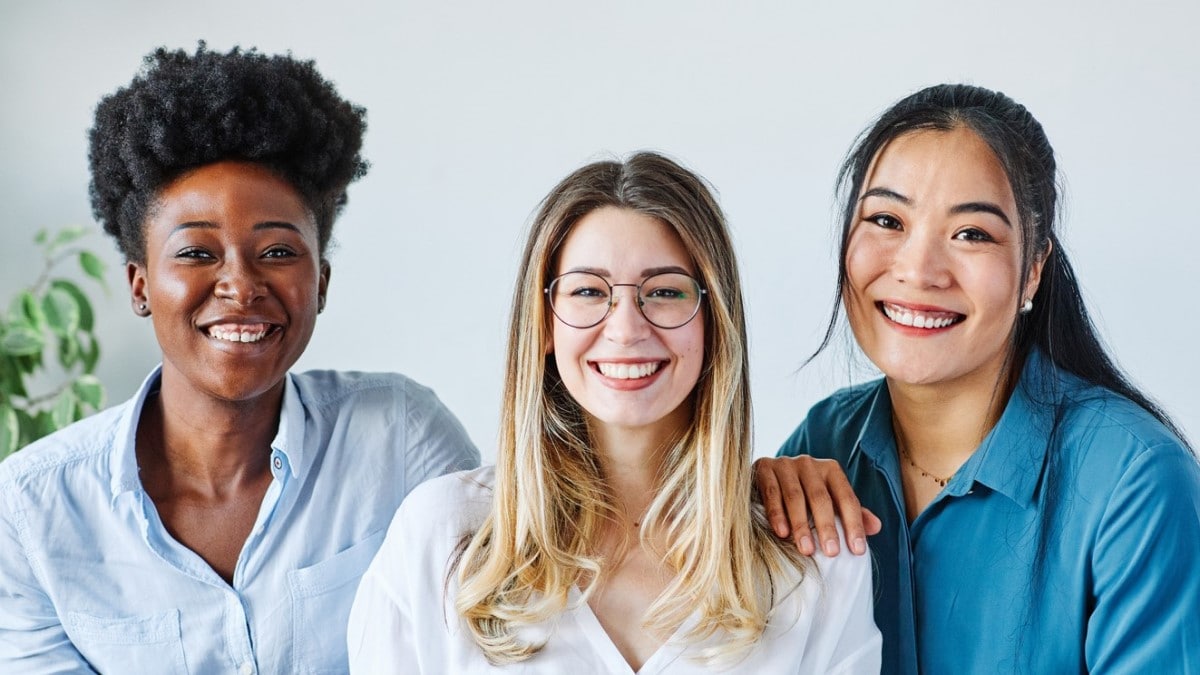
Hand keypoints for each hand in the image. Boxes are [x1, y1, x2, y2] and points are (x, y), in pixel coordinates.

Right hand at [754, 455, 881, 555]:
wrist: (766, 475)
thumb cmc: (803, 493)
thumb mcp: (828, 500)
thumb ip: (850, 512)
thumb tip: (876, 527)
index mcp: (830, 470)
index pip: (846, 497)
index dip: (853, 524)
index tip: (858, 550)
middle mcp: (809, 463)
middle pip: (820, 497)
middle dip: (827, 527)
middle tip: (832, 553)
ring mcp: (785, 464)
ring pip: (795, 496)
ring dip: (801, 525)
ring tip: (806, 550)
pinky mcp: (764, 467)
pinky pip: (772, 492)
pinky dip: (776, 514)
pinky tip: (781, 533)